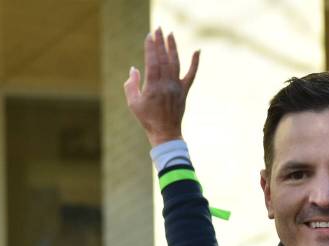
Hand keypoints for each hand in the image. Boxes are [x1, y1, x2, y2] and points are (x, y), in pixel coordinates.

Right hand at [124, 27, 198, 146]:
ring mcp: (177, 87)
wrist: (165, 133)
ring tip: (170, 34)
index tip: (149, 36)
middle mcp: (166, 84)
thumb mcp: (133, 103)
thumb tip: (134, 69)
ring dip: (173, 47)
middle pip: (164, 59)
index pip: (152, 62)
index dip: (151, 48)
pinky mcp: (184, 91)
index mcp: (153, 87)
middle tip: (158, 29)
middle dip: (161, 42)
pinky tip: (197, 51)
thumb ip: (131, 85)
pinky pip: (191, 75)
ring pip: (176, 63)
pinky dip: (195, 63)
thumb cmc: (147, 119)